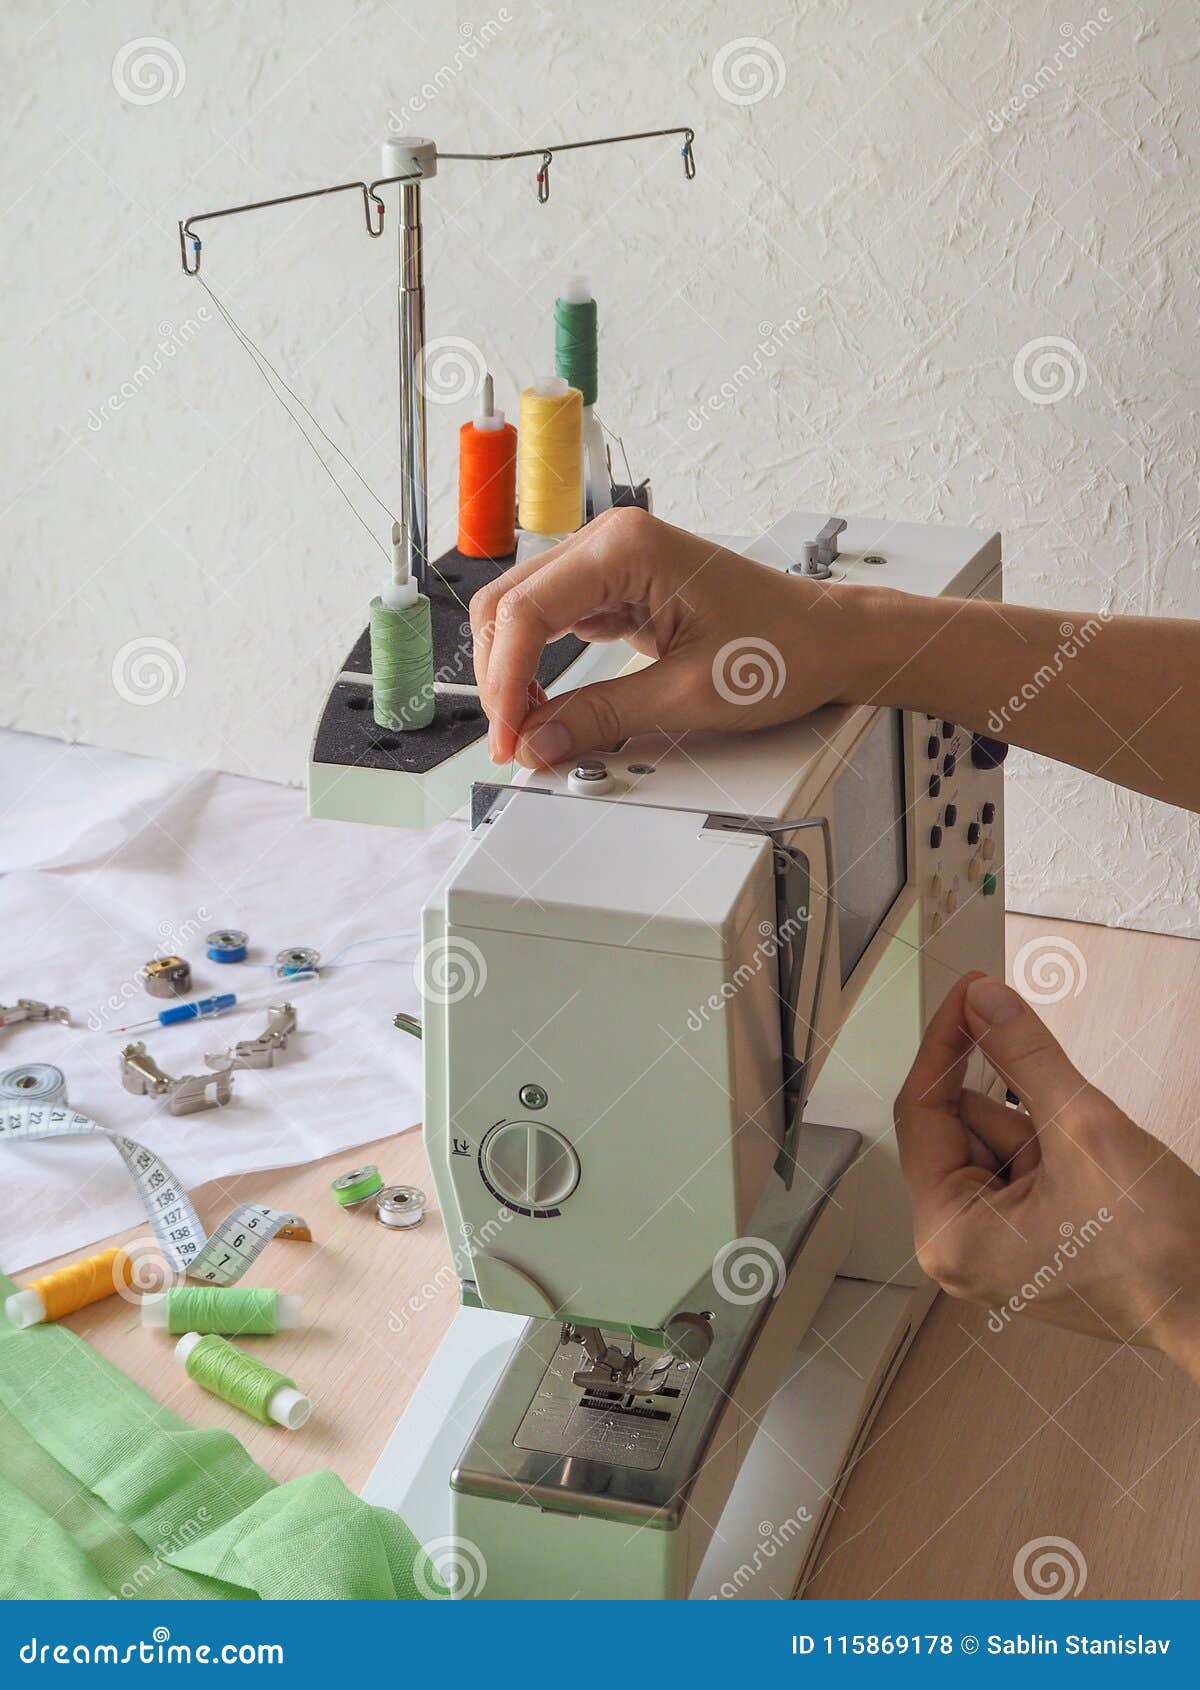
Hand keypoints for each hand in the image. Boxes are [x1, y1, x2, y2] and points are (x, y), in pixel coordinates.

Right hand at [469, 507, 887, 766]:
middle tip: (516, 741)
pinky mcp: (615, 587)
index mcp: (629, 546)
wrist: (828, 639)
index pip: (527, 611)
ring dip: (515, 671)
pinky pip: (552, 622)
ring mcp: (610, 561)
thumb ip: (604, 718)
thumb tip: (540, 742)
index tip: (510, 737)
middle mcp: (612, 541)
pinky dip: (539, 666)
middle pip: (510, 605)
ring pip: (522, 612)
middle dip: (502, 678)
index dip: (506, 683)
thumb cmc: (783, 647)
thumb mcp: (689, 695)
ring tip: (531, 727)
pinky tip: (548, 704)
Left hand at [895, 974, 1199, 1379]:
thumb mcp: (1082, 1127)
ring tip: (1093, 1157)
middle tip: (1057, 1094)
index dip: (945, 1045)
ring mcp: (992, 1245)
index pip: (921, 1114)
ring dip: (1041, 1126)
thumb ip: (1024, 1055)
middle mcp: (958, 1246)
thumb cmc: (1154, 1249)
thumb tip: (984, 1001)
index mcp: (948, 1234)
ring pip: (996, 1142)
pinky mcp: (1025, 1239)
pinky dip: (1051, 1146)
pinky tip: (1094, 1165)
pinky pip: (1020, 1167)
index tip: (968, 994)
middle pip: (959, 1129)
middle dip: (1012, 1102)